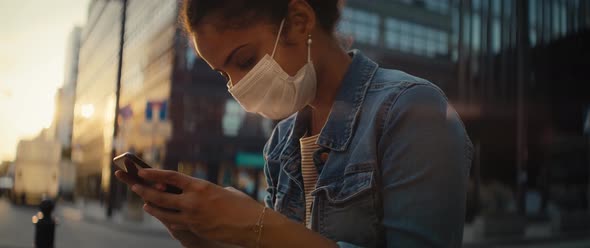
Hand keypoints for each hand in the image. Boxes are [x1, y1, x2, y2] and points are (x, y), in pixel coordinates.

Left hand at [115, 169, 261, 246]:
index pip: (171, 177)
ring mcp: (192, 217)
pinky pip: (176, 223)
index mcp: (200, 186)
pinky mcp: (195, 229)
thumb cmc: (242, 205)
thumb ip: (206, 191)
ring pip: (163, 212)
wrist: (252, 225)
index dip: (154, 174)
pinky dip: (168, 218)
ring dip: (152, 207)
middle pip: (160, 195)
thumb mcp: (223, 191)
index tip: (142, 171)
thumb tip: (196, 193)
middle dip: (145, 191)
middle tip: (135, 186)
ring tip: (145, 203)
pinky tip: (163, 216)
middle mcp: (193, 201)